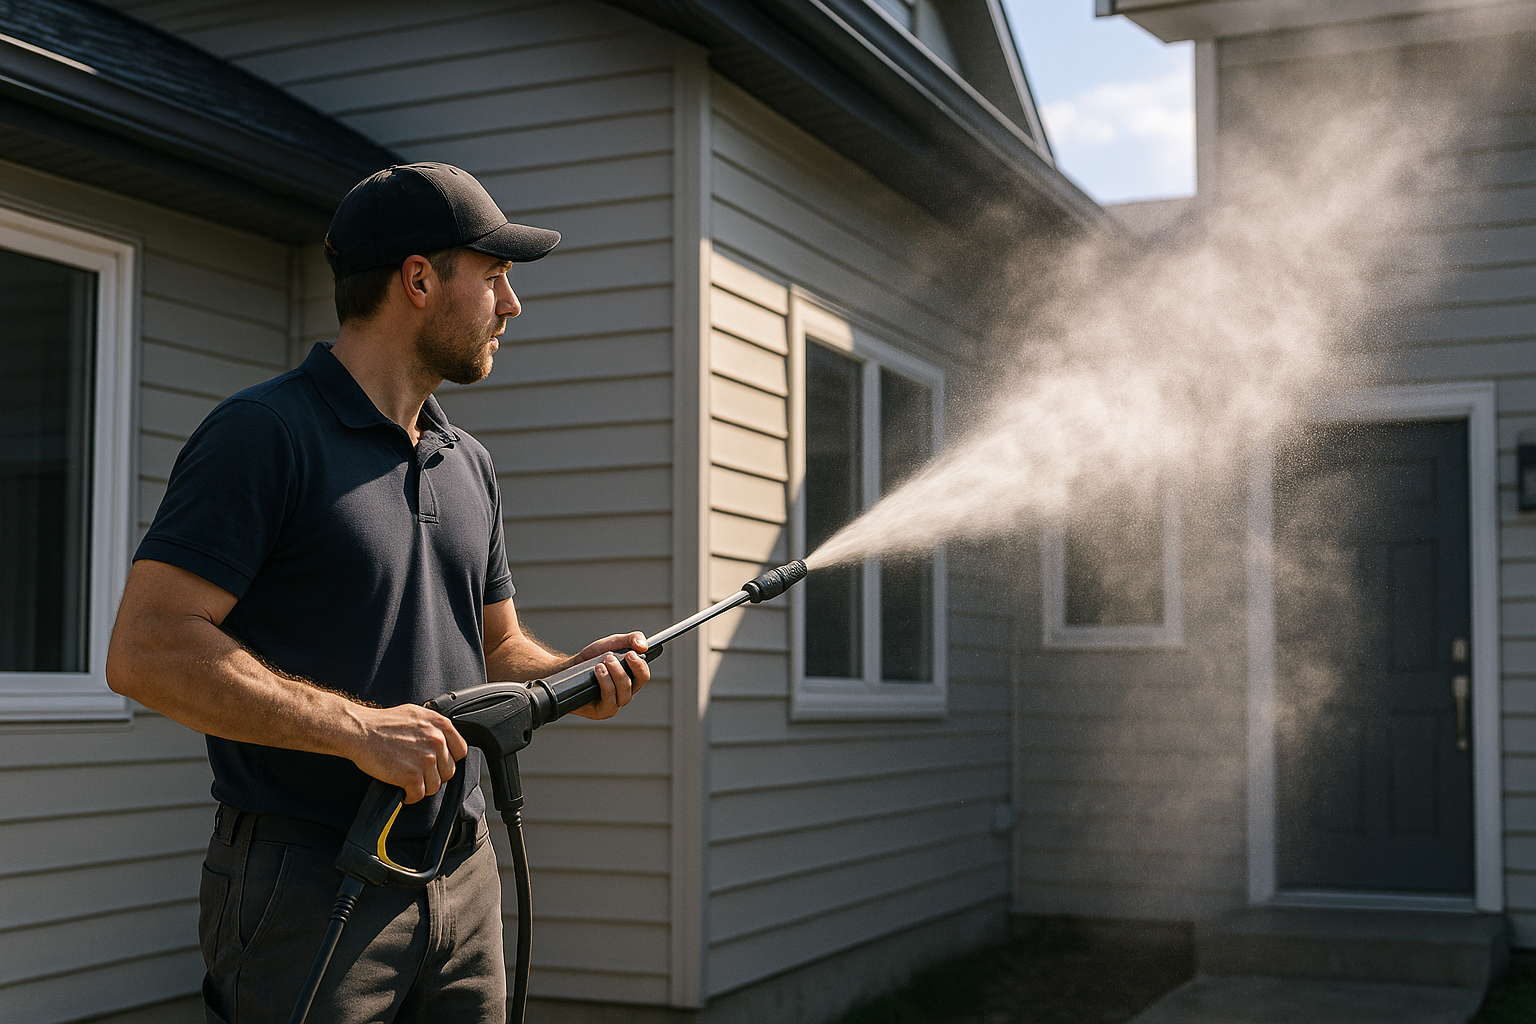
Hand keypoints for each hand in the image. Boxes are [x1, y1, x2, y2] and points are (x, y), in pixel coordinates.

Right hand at [346, 704, 468, 803]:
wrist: (361, 731)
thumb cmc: (383, 723)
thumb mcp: (416, 715)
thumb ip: (434, 727)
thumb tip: (444, 741)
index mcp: (440, 725)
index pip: (460, 751)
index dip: (449, 760)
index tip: (438, 765)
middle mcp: (437, 741)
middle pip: (448, 771)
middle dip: (434, 775)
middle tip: (418, 774)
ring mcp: (426, 759)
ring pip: (435, 785)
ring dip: (421, 787)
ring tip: (408, 781)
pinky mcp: (412, 775)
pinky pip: (419, 795)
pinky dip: (410, 796)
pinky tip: (402, 790)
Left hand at [569, 632, 649, 719]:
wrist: (568, 671)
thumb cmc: (591, 660)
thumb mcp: (611, 644)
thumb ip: (631, 640)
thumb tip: (644, 646)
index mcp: (631, 678)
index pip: (643, 675)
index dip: (640, 665)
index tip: (631, 653)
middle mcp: (624, 693)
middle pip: (635, 684)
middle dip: (623, 669)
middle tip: (610, 657)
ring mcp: (614, 704)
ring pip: (623, 694)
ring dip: (613, 676)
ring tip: (600, 664)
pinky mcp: (602, 712)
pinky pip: (609, 701)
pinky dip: (605, 684)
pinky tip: (597, 673)